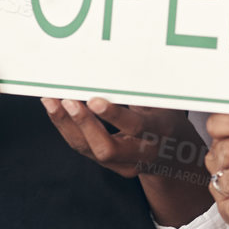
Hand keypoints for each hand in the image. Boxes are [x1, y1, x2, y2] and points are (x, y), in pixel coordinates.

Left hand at [41, 97, 198, 180]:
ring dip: (67, 125)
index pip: (136, 127)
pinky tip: (56, 110)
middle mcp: (142, 153)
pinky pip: (84, 148)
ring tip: (51, 101)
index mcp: (160, 132)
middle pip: (107, 148)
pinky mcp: (110, 166)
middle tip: (67, 101)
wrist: (177, 157)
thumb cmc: (167, 120)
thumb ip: (145, 89)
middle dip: (84, 124)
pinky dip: (67, 128)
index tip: (94, 100)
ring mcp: (125, 164)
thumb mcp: (165, 103)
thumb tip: (120, 62)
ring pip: (89, 150)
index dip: (114, 115)